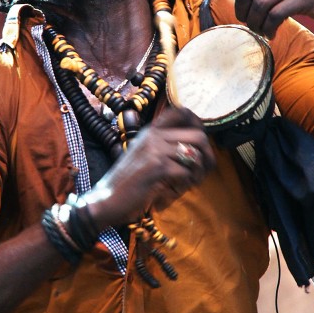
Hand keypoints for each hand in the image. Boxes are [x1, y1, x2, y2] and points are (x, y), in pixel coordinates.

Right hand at [84, 107, 215, 228]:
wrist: (105, 201)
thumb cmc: (128, 182)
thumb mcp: (144, 156)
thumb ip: (164, 147)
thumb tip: (198, 147)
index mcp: (151, 131)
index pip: (181, 111)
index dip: (198, 124)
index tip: (199, 143)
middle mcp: (153, 135)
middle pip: (198, 135)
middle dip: (208, 156)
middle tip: (202, 171)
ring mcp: (154, 149)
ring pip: (196, 154)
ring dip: (199, 172)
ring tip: (190, 182)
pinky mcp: (156, 166)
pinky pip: (186, 172)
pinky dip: (186, 184)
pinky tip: (176, 190)